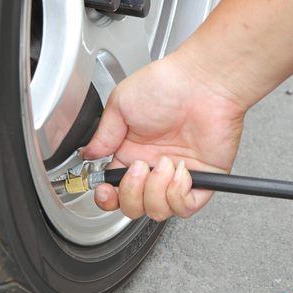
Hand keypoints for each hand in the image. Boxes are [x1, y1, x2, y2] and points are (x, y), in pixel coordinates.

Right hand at [82, 53, 247, 220]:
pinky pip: (185, 207)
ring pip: (157, 211)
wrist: (202, 81)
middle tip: (139, 168)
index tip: (105, 190)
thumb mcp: (120, 104)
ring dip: (156, 190)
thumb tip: (88, 155)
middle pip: (133, 208)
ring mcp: (178, 175)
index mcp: (132, 152)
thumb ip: (102, 135)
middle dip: (131, 194)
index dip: (107, 198)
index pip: (115, 190)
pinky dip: (178, 193)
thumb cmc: (166, 84)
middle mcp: (154, 167)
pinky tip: (180, 171)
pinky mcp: (204, 180)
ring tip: (164, 163)